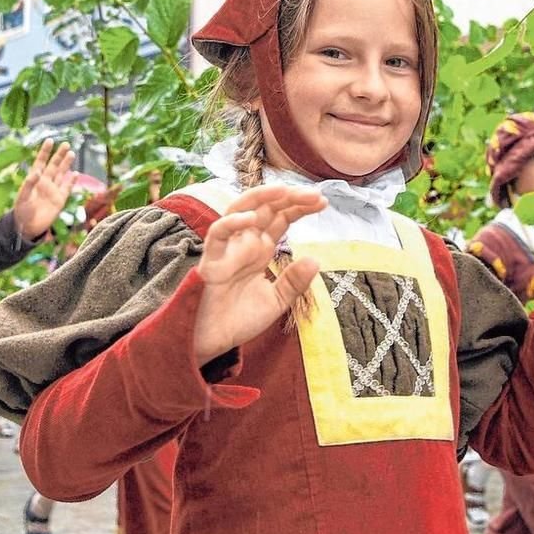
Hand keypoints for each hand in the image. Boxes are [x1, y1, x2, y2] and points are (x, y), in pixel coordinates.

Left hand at [11, 141, 78, 241]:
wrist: (28, 227)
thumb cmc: (21, 211)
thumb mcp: (23, 196)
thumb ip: (29, 183)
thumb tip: (38, 171)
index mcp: (35, 179)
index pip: (41, 162)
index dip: (45, 152)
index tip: (50, 140)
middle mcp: (45, 182)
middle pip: (54, 166)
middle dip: (59, 155)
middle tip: (66, 144)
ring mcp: (53, 190)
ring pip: (61, 174)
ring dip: (66, 164)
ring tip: (71, 153)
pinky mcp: (60, 200)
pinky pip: (67, 188)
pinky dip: (71, 181)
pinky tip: (75, 173)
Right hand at [192, 185, 326, 362]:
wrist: (213, 343)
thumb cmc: (237, 320)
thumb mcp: (276, 301)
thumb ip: (294, 282)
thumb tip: (315, 260)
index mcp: (260, 249)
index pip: (281, 218)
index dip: (300, 207)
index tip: (322, 201)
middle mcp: (245, 243)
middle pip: (266, 208)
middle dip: (289, 197)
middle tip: (314, 194)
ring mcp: (228, 249)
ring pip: (240, 209)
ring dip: (261, 197)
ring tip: (284, 190)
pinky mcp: (211, 260)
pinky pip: (218, 234)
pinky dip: (232, 222)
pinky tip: (251, 218)